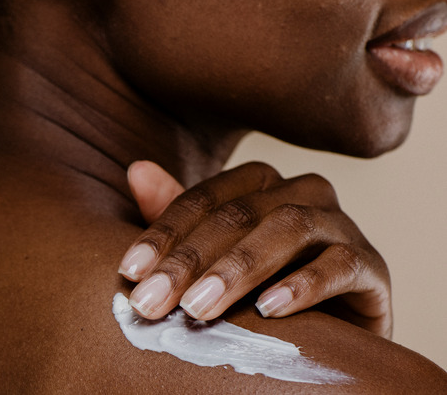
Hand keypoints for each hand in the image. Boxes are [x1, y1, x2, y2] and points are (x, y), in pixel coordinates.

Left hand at [120, 160, 391, 337]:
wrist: (334, 329)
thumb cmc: (262, 287)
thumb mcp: (214, 257)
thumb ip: (179, 219)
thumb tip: (137, 170)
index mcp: (260, 184)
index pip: (203, 198)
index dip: (164, 233)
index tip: (129, 272)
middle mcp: (302, 193)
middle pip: (239, 214)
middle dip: (189, 260)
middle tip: (152, 302)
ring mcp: (340, 225)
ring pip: (288, 229)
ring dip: (239, 268)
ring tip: (199, 307)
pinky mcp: (371, 266)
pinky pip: (341, 265)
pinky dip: (304, 285)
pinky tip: (269, 309)